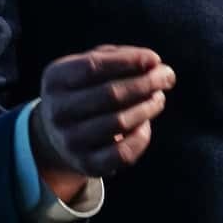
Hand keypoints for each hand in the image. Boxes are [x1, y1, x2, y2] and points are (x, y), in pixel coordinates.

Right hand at [30, 45, 175, 199]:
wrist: (57, 136)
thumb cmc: (85, 90)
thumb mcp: (90, 66)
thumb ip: (120, 57)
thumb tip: (153, 62)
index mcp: (55, 80)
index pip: (93, 66)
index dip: (129, 61)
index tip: (155, 59)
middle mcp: (57, 111)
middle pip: (110, 94)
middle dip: (146, 83)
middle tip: (167, 77)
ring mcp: (70, 141)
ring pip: (119, 122)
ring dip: (147, 107)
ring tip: (158, 97)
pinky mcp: (87, 165)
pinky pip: (123, 153)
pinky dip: (142, 137)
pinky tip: (145, 124)